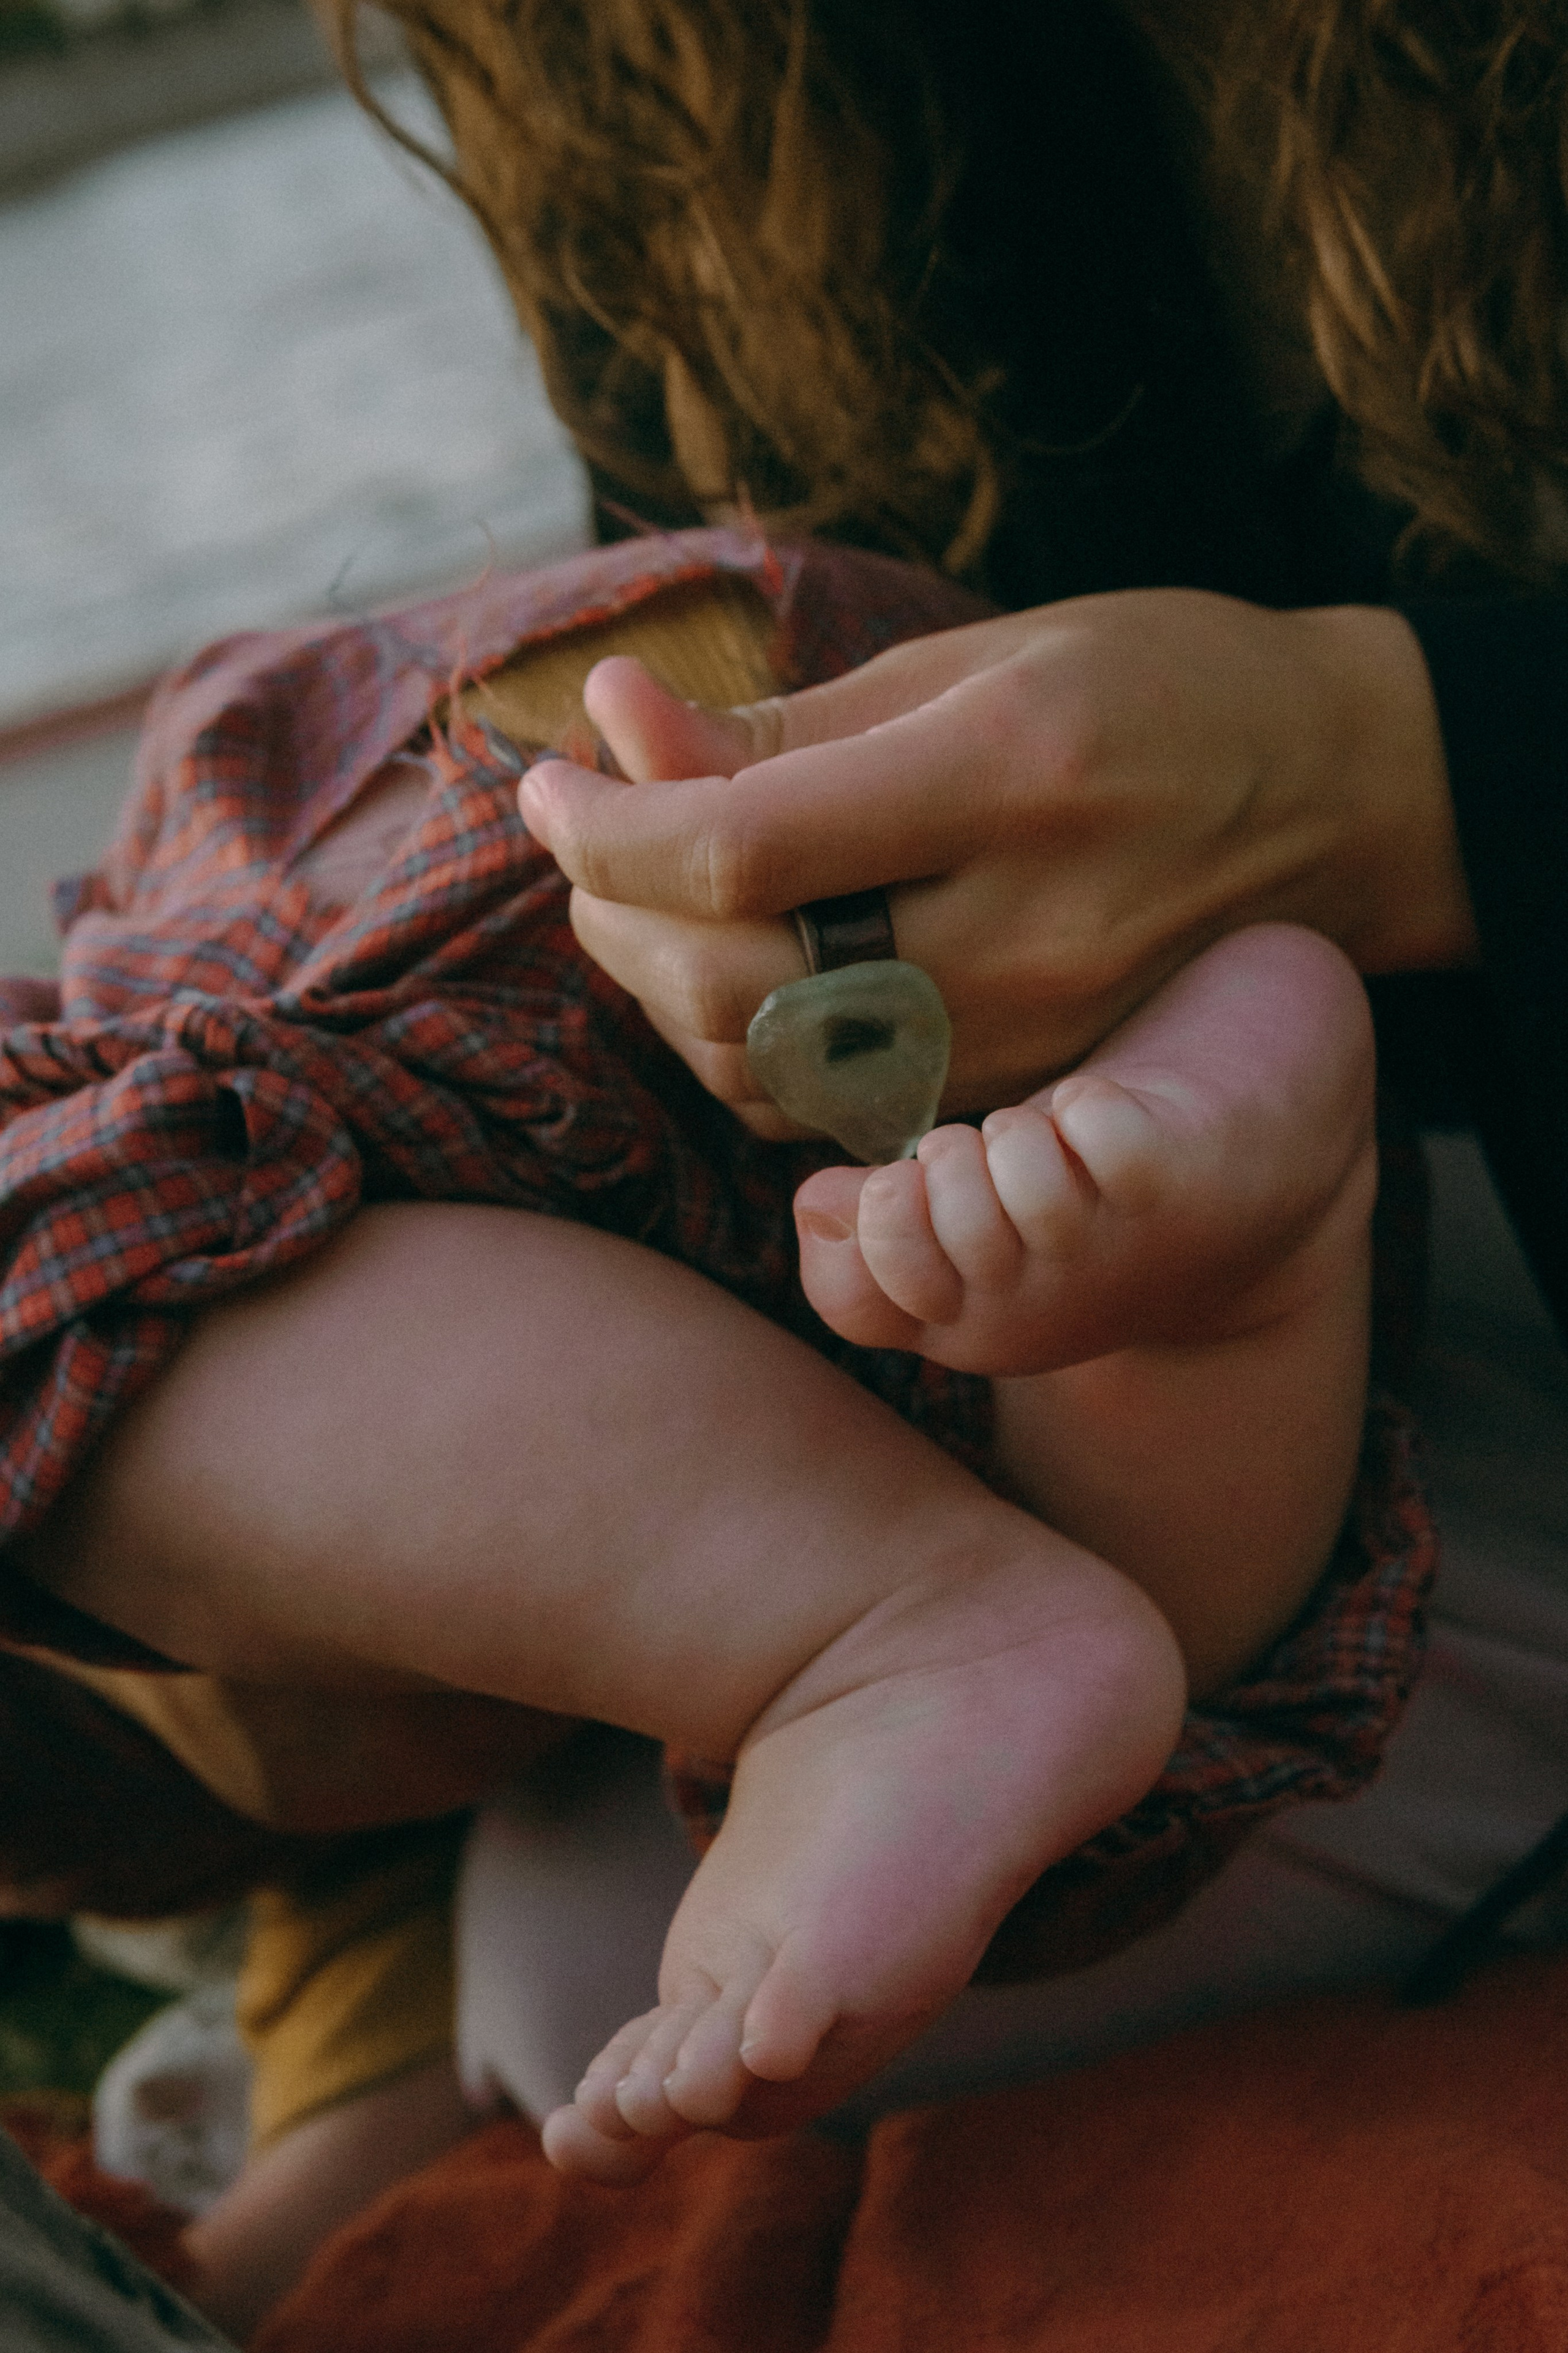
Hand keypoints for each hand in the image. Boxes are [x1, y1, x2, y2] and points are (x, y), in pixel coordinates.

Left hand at [519, 589, 1472, 1129]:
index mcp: (1005, 774)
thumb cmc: (1151, 686)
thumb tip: (615, 724)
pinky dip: (745, 1048)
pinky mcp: (1026, 1085)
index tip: (547, 786)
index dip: (604, 830)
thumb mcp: (974, 656)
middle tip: (583, 839)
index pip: (737, 852)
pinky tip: (732, 969)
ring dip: (663, 989)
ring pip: (769, 1067)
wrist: (1332, 796)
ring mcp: (1031, 1030)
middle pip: (736, 981)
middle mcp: (1021, 927)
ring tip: (640, 896)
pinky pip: (834, 1106)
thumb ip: (787, 723)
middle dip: (614, 915)